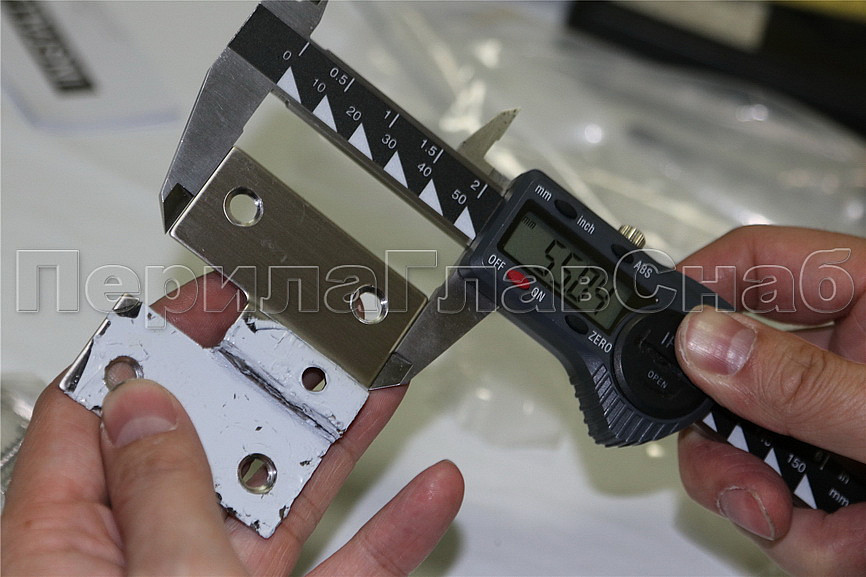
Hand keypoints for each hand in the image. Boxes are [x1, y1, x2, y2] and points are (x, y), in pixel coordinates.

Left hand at [1, 273, 463, 575]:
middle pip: (204, 440)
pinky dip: (389, 533)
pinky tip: (430, 495)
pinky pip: (341, 566)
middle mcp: (137, 562)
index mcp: (68, 546)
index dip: (159, 339)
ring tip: (380, 383)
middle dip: (264, 378)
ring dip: (338, 442)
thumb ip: (161, 485)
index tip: (215, 294)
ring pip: (281, 496)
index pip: (101, 406)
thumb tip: (155, 401)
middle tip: (309, 325)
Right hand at [674, 226, 865, 574]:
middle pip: (729, 368)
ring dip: (758, 496)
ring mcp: (839, 425)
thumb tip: (702, 343)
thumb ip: (804, 384)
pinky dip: (797, 536)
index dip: (693, 286)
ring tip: (806, 529)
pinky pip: (780, 503)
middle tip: (728, 466)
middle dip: (721, 430)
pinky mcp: (842, 485)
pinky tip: (845, 547)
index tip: (646, 328)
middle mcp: (849, 358)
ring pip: (744, 445)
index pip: (756, 263)